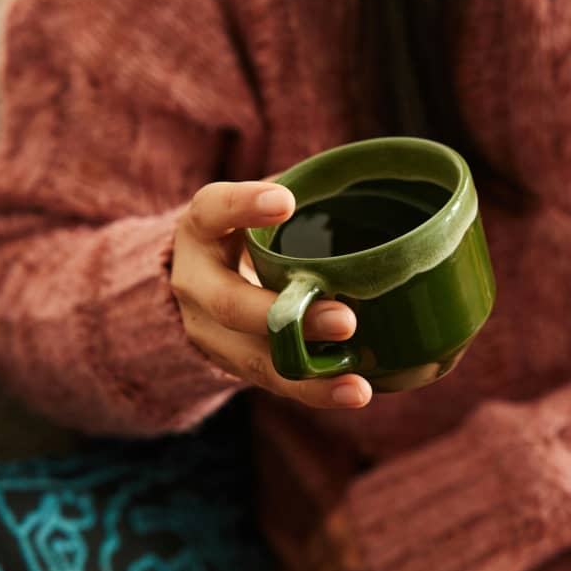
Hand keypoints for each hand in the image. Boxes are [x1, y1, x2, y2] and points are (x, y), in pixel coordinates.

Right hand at [171, 181, 371, 408]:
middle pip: (231, 304)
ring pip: (253, 358)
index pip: (214, 210)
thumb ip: (293, 194)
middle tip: (345, 319)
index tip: (285, 201)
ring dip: (308, 373)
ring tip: (357, 384)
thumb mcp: (253, 206)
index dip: (245, 205)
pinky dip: (315, 391)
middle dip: (288, 315)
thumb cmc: (243, 231)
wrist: (197, 280)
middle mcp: (196, 283)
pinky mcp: (233, 362)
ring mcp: (210, 331)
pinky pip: (272, 382)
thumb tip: (375, 179)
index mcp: (201, 228)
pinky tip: (355, 392)